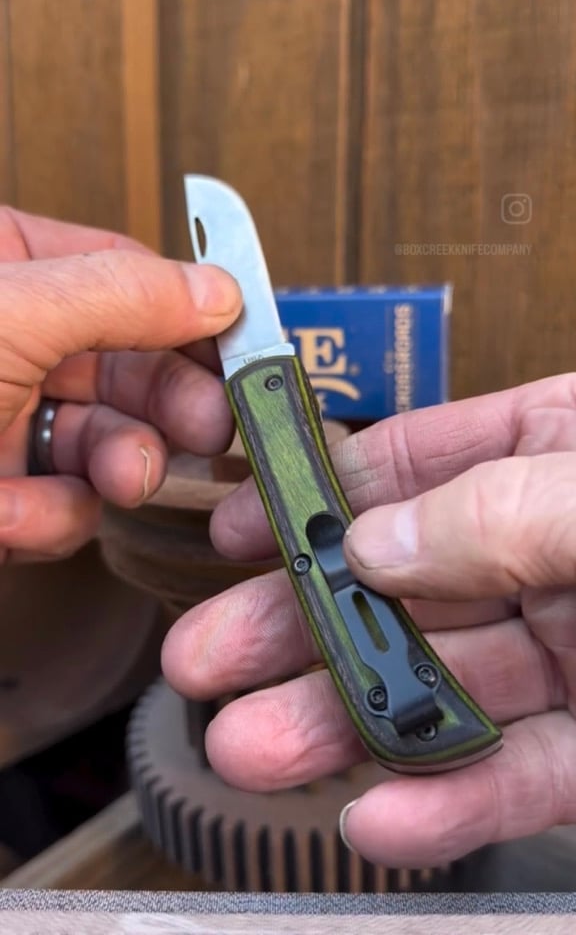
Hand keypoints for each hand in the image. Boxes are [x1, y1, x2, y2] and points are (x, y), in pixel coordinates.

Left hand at [0, 206, 240, 562]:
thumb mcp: (7, 316)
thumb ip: (119, 295)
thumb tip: (217, 290)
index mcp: (6, 266)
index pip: (125, 274)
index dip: (192, 312)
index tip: (249, 348)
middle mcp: (10, 342)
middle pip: (131, 366)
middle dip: (170, 405)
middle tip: (212, 426)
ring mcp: (1, 422)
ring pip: (107, 443)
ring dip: (121, 468)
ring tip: (121, 480)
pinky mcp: (0, 496)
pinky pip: (62, 507)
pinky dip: (47, 520)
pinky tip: (7, 516)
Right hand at [162, 373, 575, 867]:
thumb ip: (493, 505)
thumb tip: (374, 543)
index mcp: (556, 455)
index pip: (415, 463)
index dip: (316, 497)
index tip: (237, 527)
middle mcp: (552, 551)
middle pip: (402, 588)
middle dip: (297, 627)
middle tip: (206, 655)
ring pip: (444, 692)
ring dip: (345, 726)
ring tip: (251, 748)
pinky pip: (520, 778)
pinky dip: (447, 801)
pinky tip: (377, 816)